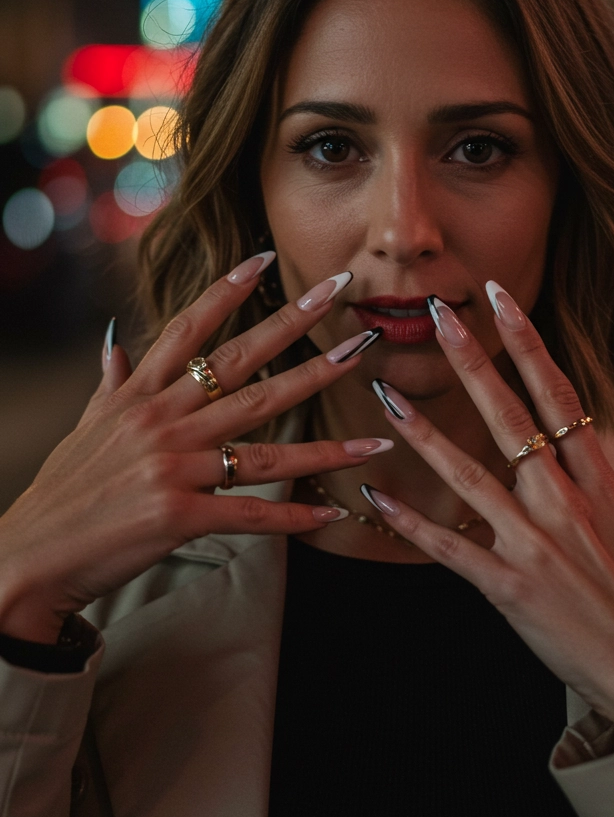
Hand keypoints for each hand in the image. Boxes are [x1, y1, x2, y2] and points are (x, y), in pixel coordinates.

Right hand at [0, 257, 384, 642]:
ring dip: (326, 438)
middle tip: (346, 301)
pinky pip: (251, 512)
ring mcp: (172, 467)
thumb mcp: (85, 428)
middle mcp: (160, 422)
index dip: (228, 292)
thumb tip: (116, 340)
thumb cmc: (61, 493)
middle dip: (300, 332)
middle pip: (243, 369)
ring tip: (377, 426)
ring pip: (264, 442)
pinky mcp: (179, 516)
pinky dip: (294, 514)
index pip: (189, 329)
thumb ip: (110, 382)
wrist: (29, 557)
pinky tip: (334, 510)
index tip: (266, 259)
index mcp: (138, 396)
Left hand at [364, 286, 613, 747]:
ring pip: (470, 475)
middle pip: (512, 419)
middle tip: (438, 317)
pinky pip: (450, 547)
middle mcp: (565, 504)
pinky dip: (411, 522)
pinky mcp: (509, 587)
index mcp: (602, 485)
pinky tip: (376, 495)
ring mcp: (535, 544)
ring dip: (424, 433)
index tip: (502, 300)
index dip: (529, 343)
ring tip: (386, 395)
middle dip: (473, 364)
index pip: (561, 396)